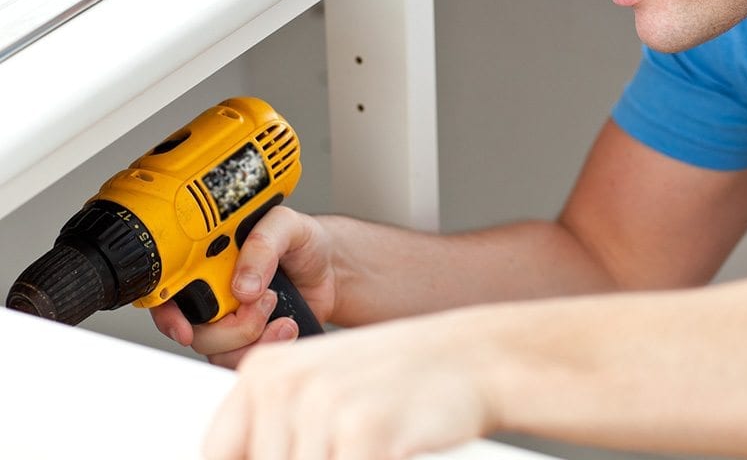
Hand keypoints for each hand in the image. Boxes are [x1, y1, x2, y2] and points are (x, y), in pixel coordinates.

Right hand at [151, 206, 335, 366]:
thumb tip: (241, 284)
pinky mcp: (251, 342)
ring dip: (251, 337)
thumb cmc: (303, 242)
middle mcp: (213, 294)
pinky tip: (286, 326)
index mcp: (209, 262)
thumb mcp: (286, 225)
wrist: (332, 269)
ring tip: (278, 311)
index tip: (185, 327)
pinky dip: (266, 348)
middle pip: (194, 330)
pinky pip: (243, 362)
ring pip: (218, 352)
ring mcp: (230, 321)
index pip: (168, 292)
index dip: (168, 314)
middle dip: (229, 326)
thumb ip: (262, 244)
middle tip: (262, 300)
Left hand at [203, 310, 495, 459]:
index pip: (217, 454)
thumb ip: (275, 434)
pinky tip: (387, 447)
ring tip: (366, 442)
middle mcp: (283, 385)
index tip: (284, 459)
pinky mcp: (364, 430)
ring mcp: (323, 406)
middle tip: (345, 445)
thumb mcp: (319, 394)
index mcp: (262, 372)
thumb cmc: (394, 379)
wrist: (467, 358)